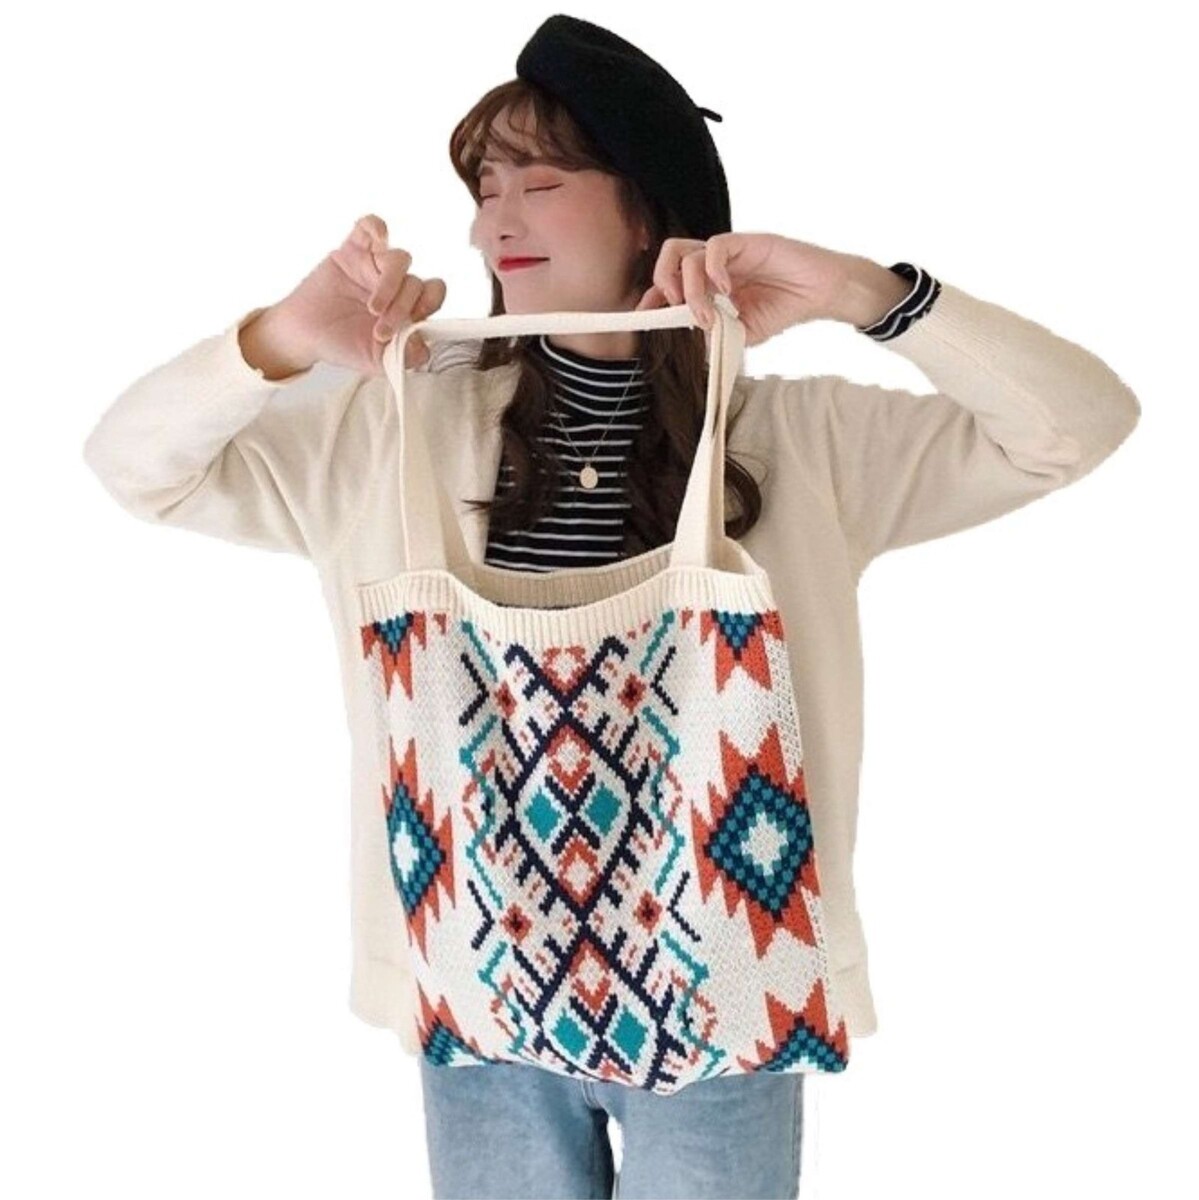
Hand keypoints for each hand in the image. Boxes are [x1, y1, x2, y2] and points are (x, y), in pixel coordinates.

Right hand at [276, 214, 446, 376]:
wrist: (306, 336)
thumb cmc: (343, 346)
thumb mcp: (378, 362)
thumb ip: (404, 357)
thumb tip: (425, 349)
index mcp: (407, 307)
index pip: (433, 293)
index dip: (430, 304)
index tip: (413, 323)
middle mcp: (395, 284)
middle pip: (416, 281)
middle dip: (403, 307)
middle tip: (380, 330)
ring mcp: (374, 266)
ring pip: (399, 259)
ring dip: (390, 284)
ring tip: (372, 308)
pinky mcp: (352, 251)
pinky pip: (370, 227)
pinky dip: (376, 227)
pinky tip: (377, 240)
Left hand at [634, 233, 860, 346]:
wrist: (820, 294)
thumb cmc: (782, 309)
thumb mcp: (744, 333)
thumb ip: (718, 336)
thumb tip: (693, 345)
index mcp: (707, 284)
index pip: (670, 282)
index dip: (652, 296)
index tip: (643, 316)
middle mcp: (712, 265)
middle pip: (669, 257)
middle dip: (662, 284)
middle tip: (676, 310)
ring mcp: (728, 252)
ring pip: (687, 254)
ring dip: (688, 287)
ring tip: (706, 313)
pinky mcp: (747, 242)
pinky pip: (716, 247)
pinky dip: (714, 270)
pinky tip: (728, 290)